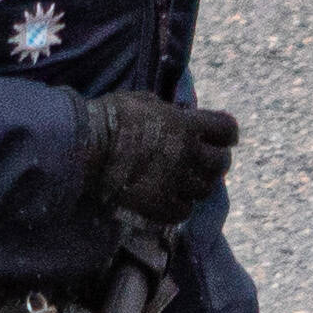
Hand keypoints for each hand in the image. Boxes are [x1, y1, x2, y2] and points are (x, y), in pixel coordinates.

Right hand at [75, 91, 243, 227]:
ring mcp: (176, 181)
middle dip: (215, 161)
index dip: (226, 134)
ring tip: (184, 181)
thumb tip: (177, 113)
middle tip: (203, 161)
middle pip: (221, 163)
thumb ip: (166, 110)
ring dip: (197, 184)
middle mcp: (188, 154)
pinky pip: (184, 211)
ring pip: (205, 189)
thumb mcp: (142, 101)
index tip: (220, 137)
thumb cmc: (109, 117)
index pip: (227, 130)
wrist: (85, 147)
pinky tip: (170, 199)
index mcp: (187, 125)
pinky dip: (180, 206)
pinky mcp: (160, 204)